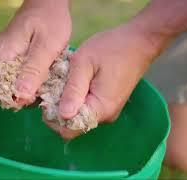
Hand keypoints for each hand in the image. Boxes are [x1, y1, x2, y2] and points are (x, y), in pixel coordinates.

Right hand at [0, 0, 70, 104]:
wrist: (49, 1)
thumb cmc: (49, 20)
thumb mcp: (46, 46)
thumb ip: (33, 70)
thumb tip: (20, 96)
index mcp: (1, 56)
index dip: (12, 99)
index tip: (32, 97)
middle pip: (2, 89)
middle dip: (21, 96)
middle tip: (43, 90)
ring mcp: (5, 57)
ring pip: (11, 84)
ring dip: (27, 89)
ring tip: (45, 83)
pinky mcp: (13, 56)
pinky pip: (17, 75)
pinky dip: (29, 80)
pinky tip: (44, 76)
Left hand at [45, 22, 161, 139]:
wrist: (139, 41)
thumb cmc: (112, 48)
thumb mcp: (84, 63)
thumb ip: (73, 89)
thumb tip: (63, 115)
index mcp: (100, 108)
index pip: (69, 131)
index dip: (52, 118)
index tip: (47, 98)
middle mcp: (106, 115)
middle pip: (73, 126)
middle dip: (58, 110)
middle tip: (54, 86)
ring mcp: (109, 110)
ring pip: (79, 116)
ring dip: (67, 102)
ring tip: (65, 81)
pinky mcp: (110, 103)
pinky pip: (88, 108)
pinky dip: (77, 99)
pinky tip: (76, 81)